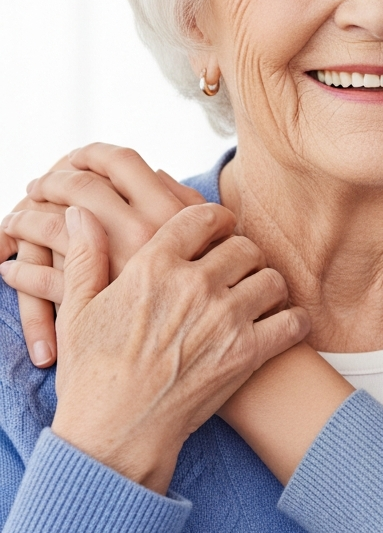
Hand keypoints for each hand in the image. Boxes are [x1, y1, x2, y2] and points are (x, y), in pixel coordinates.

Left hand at [0, 144, 204, 366]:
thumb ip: (187, 213)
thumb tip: (161, 176)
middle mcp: (135, 233)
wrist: (184, 378)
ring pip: (49, 228)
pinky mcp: (84, 308)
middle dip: (52, 180)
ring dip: (26, 220)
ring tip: (13, 222)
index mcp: (165, 215)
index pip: (120, 159)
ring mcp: (107, 269)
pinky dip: (21, 274)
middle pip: (78, 184)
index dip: (94, 154)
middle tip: (38, 186)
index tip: (80, 159)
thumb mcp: (213, 255)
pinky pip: (40, 281)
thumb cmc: (211, 315)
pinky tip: (10, 272)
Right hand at [50, 203, 308, 493]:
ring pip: (271, 278)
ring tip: (254, 299)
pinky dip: (293, 321)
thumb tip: (81, 214)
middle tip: (236, 273)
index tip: (218, 232)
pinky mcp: (247, 353)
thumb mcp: (76, 310)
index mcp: (153, 266)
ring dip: (266, 287)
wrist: (114, 436)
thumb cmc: (91, 375)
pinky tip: (281, 325)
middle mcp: (194, 285)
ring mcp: (225, 318)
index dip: (216, 220)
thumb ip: (85, 256)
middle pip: (244, 246)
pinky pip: (292, 320)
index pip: (204, 217)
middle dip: (242, 256)